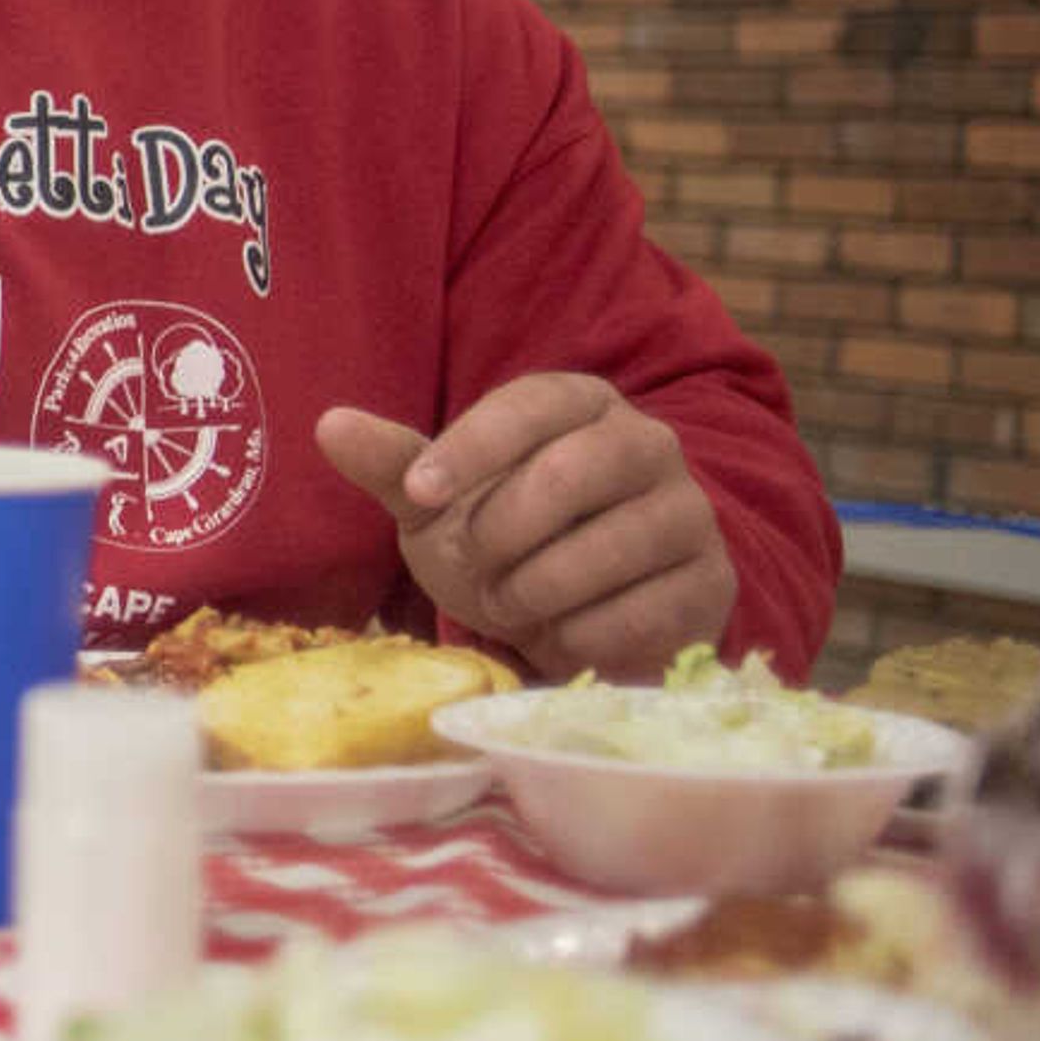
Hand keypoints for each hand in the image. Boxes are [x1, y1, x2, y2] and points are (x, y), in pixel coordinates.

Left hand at [315, 372, 731, 674]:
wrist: (575, 612)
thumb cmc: (500, 541)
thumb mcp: (438, 503)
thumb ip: (393, 463)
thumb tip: (329, 423)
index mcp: (579, 403)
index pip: (528, 405)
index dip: (471, 447)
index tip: (420, 493)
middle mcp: (646, 444)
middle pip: (570, 475)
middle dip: (500, 535)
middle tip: (474, 568)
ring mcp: (689, 512)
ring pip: (608, 549)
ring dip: (535, 591)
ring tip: (511, 601)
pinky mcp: (711, 582)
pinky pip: (641, 614)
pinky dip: (579, 637)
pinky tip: (560, 634)